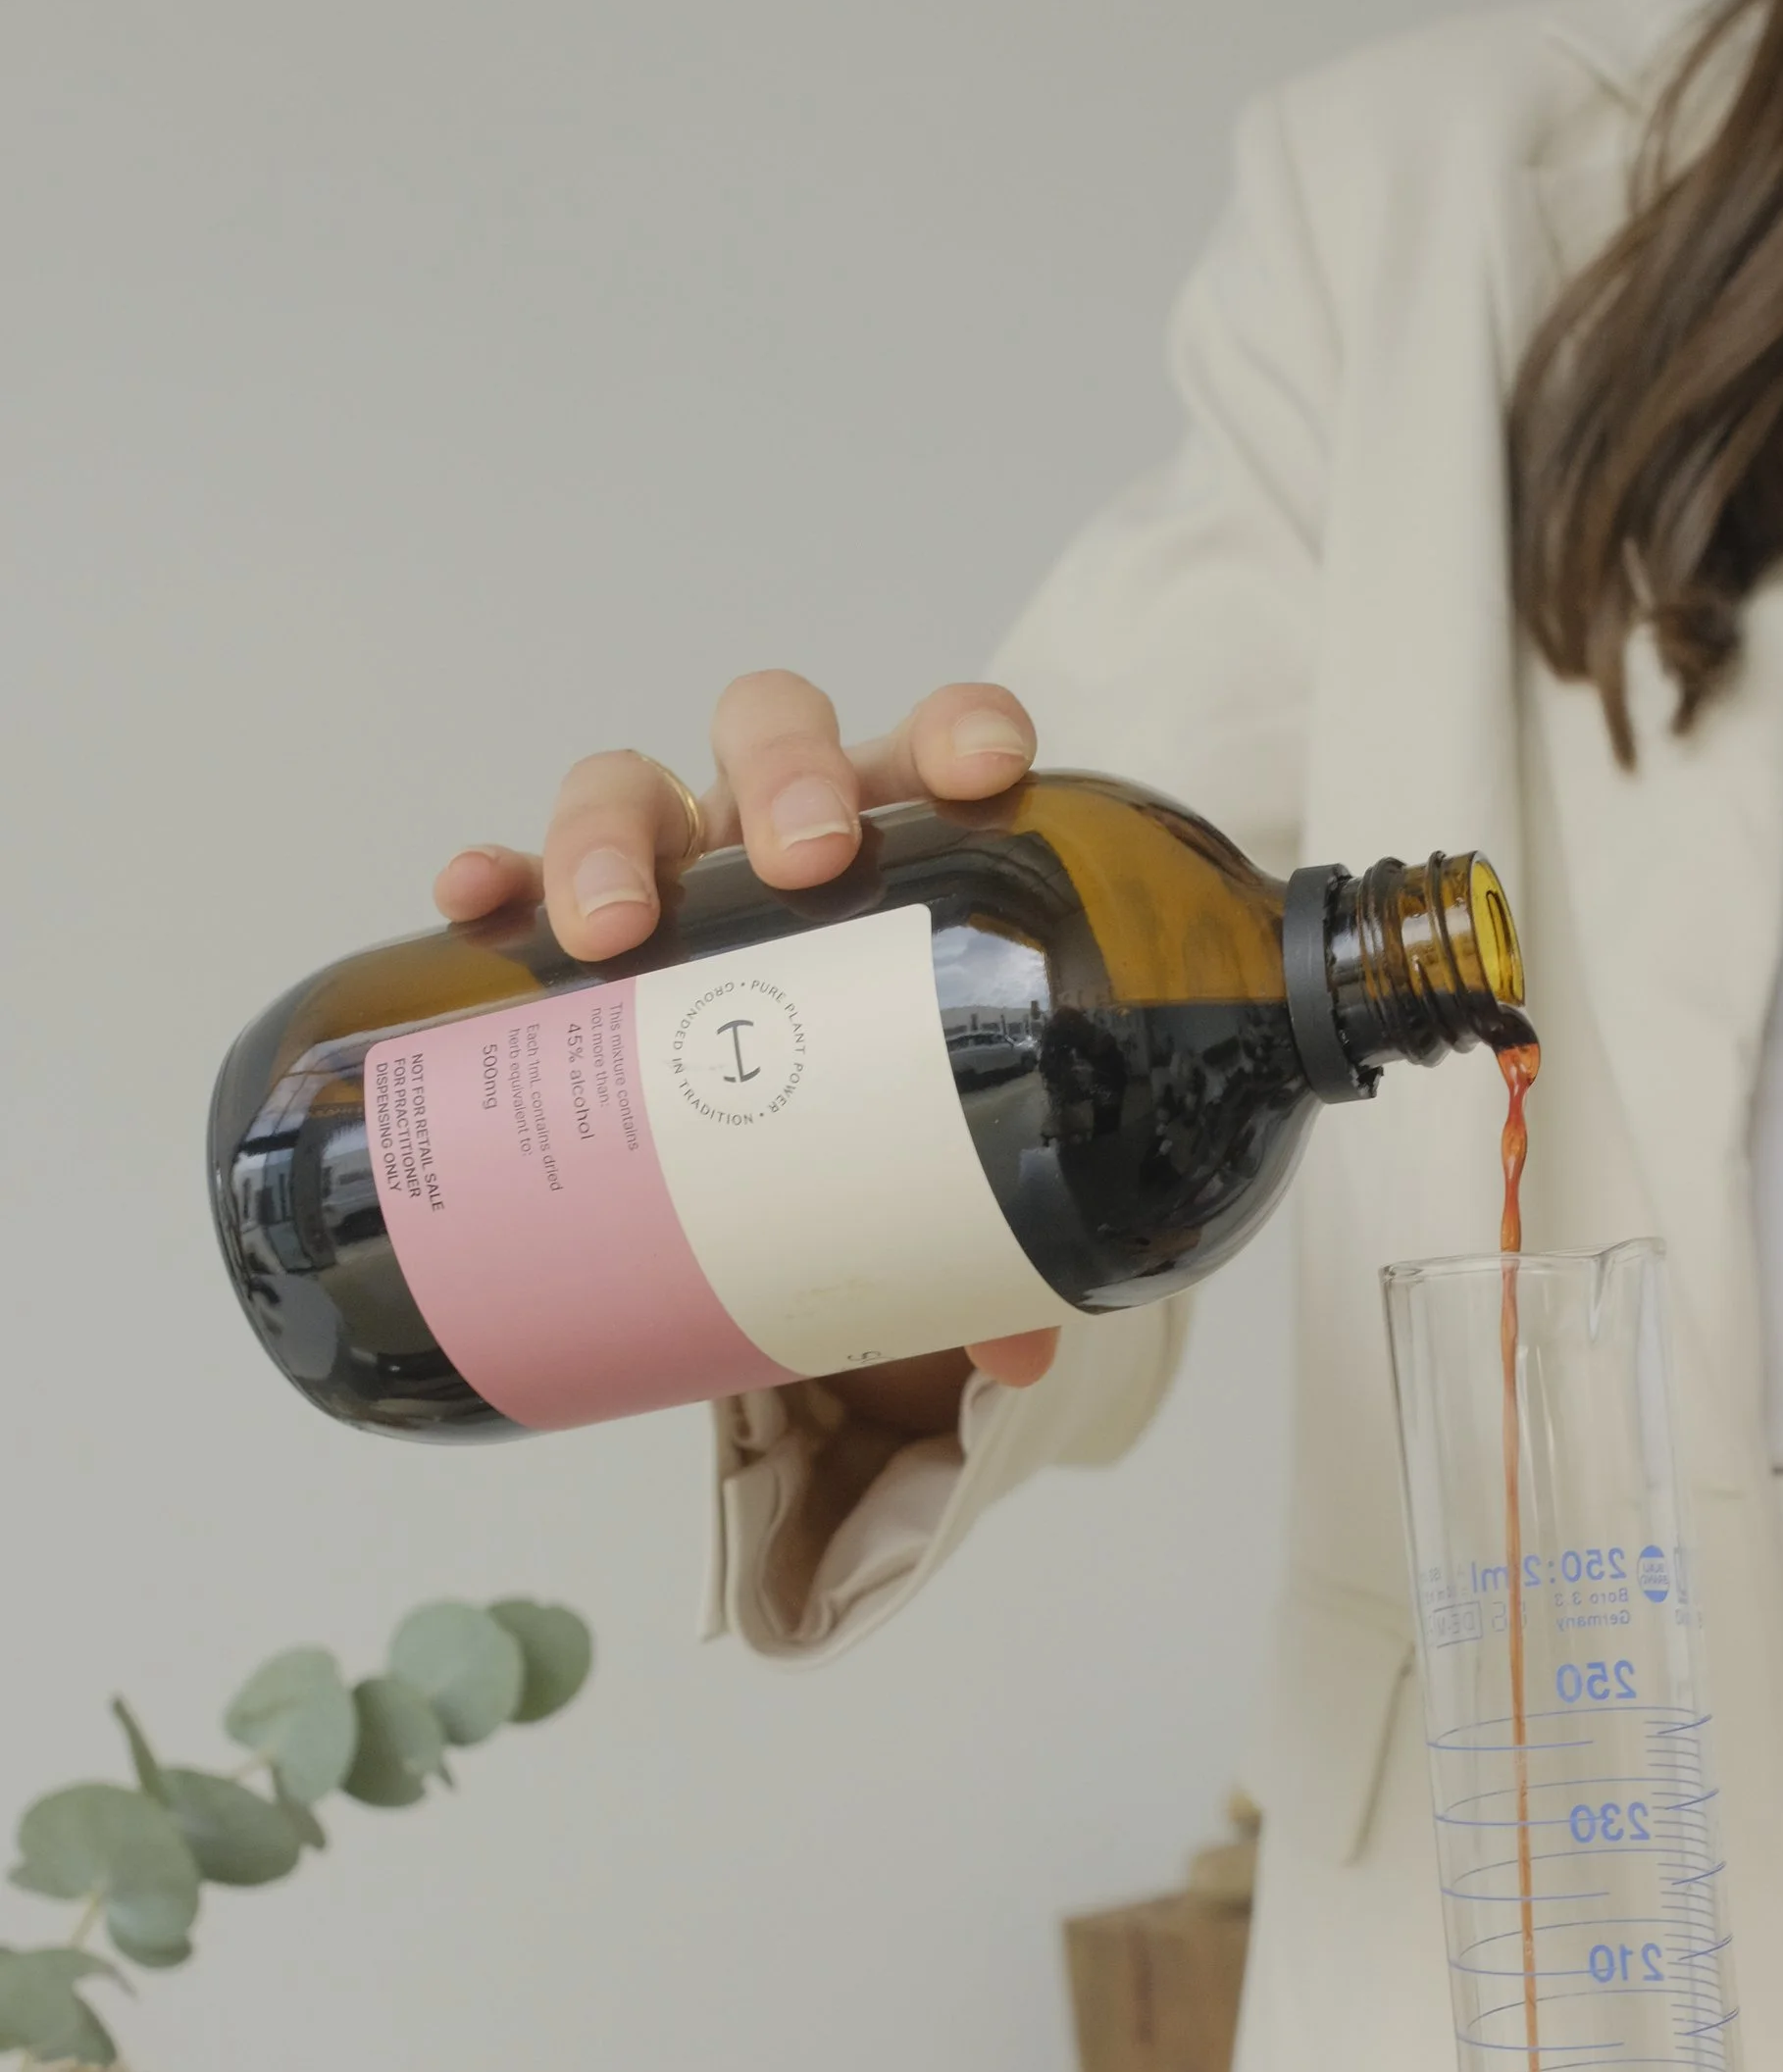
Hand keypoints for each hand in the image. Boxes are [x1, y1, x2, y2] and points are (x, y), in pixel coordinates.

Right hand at [433, 670, 1058, 1407]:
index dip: (958, 732)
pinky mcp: (563, 920)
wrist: (761, 1142)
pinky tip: (473, 904)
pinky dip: (496, 878)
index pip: (935, 751)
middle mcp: (774, 834)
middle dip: (788, 777)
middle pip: (773, 739)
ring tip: (612, 926)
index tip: (985, 768)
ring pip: (631, 787)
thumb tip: (1019, 1339)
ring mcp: (666, 865)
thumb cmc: (857, 1099)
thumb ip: (973, 1230)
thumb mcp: (920, 1154)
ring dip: (618, 834)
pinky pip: (516, 877)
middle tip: (803, 862)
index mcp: (894, 853)